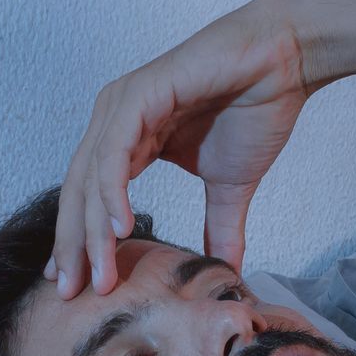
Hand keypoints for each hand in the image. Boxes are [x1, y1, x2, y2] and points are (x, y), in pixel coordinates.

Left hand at [47, 0, 321, 296]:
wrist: (285, 62)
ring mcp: (123, 106)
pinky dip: (113, 192)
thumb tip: (226, 270)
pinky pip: (115, 153)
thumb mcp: (230, 185)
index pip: (91, 200)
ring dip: (92, 230)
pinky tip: (119, 228)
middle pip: (79, 193)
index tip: (75, 288)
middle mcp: (116, 121)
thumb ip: (221, 226)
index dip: (81, 245)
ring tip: (99, 274)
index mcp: (128, 140)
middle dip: (73, 246)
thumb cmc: (256, 108)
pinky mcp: (140, 95)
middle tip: (70, 293)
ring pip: (92, 177)